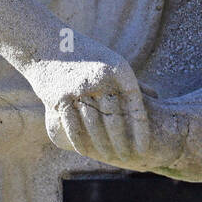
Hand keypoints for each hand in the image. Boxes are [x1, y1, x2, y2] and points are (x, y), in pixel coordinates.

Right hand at [21, 33, 151, 168]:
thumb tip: (156, 96)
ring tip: (110, 157)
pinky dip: (81, 141)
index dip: (140, 130)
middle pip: (116, 118)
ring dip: (103, 145)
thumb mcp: (111, 61)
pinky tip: (86, 152)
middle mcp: (101, 78)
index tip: (143, 148)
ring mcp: (80, 88)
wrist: (46, 43)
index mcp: (119, 70)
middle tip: (127, 158)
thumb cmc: (85, 55)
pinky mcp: (61, 96)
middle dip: (122, 142)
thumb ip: (130, 81)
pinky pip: (73, 125)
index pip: (135, 106)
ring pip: (95, 125)